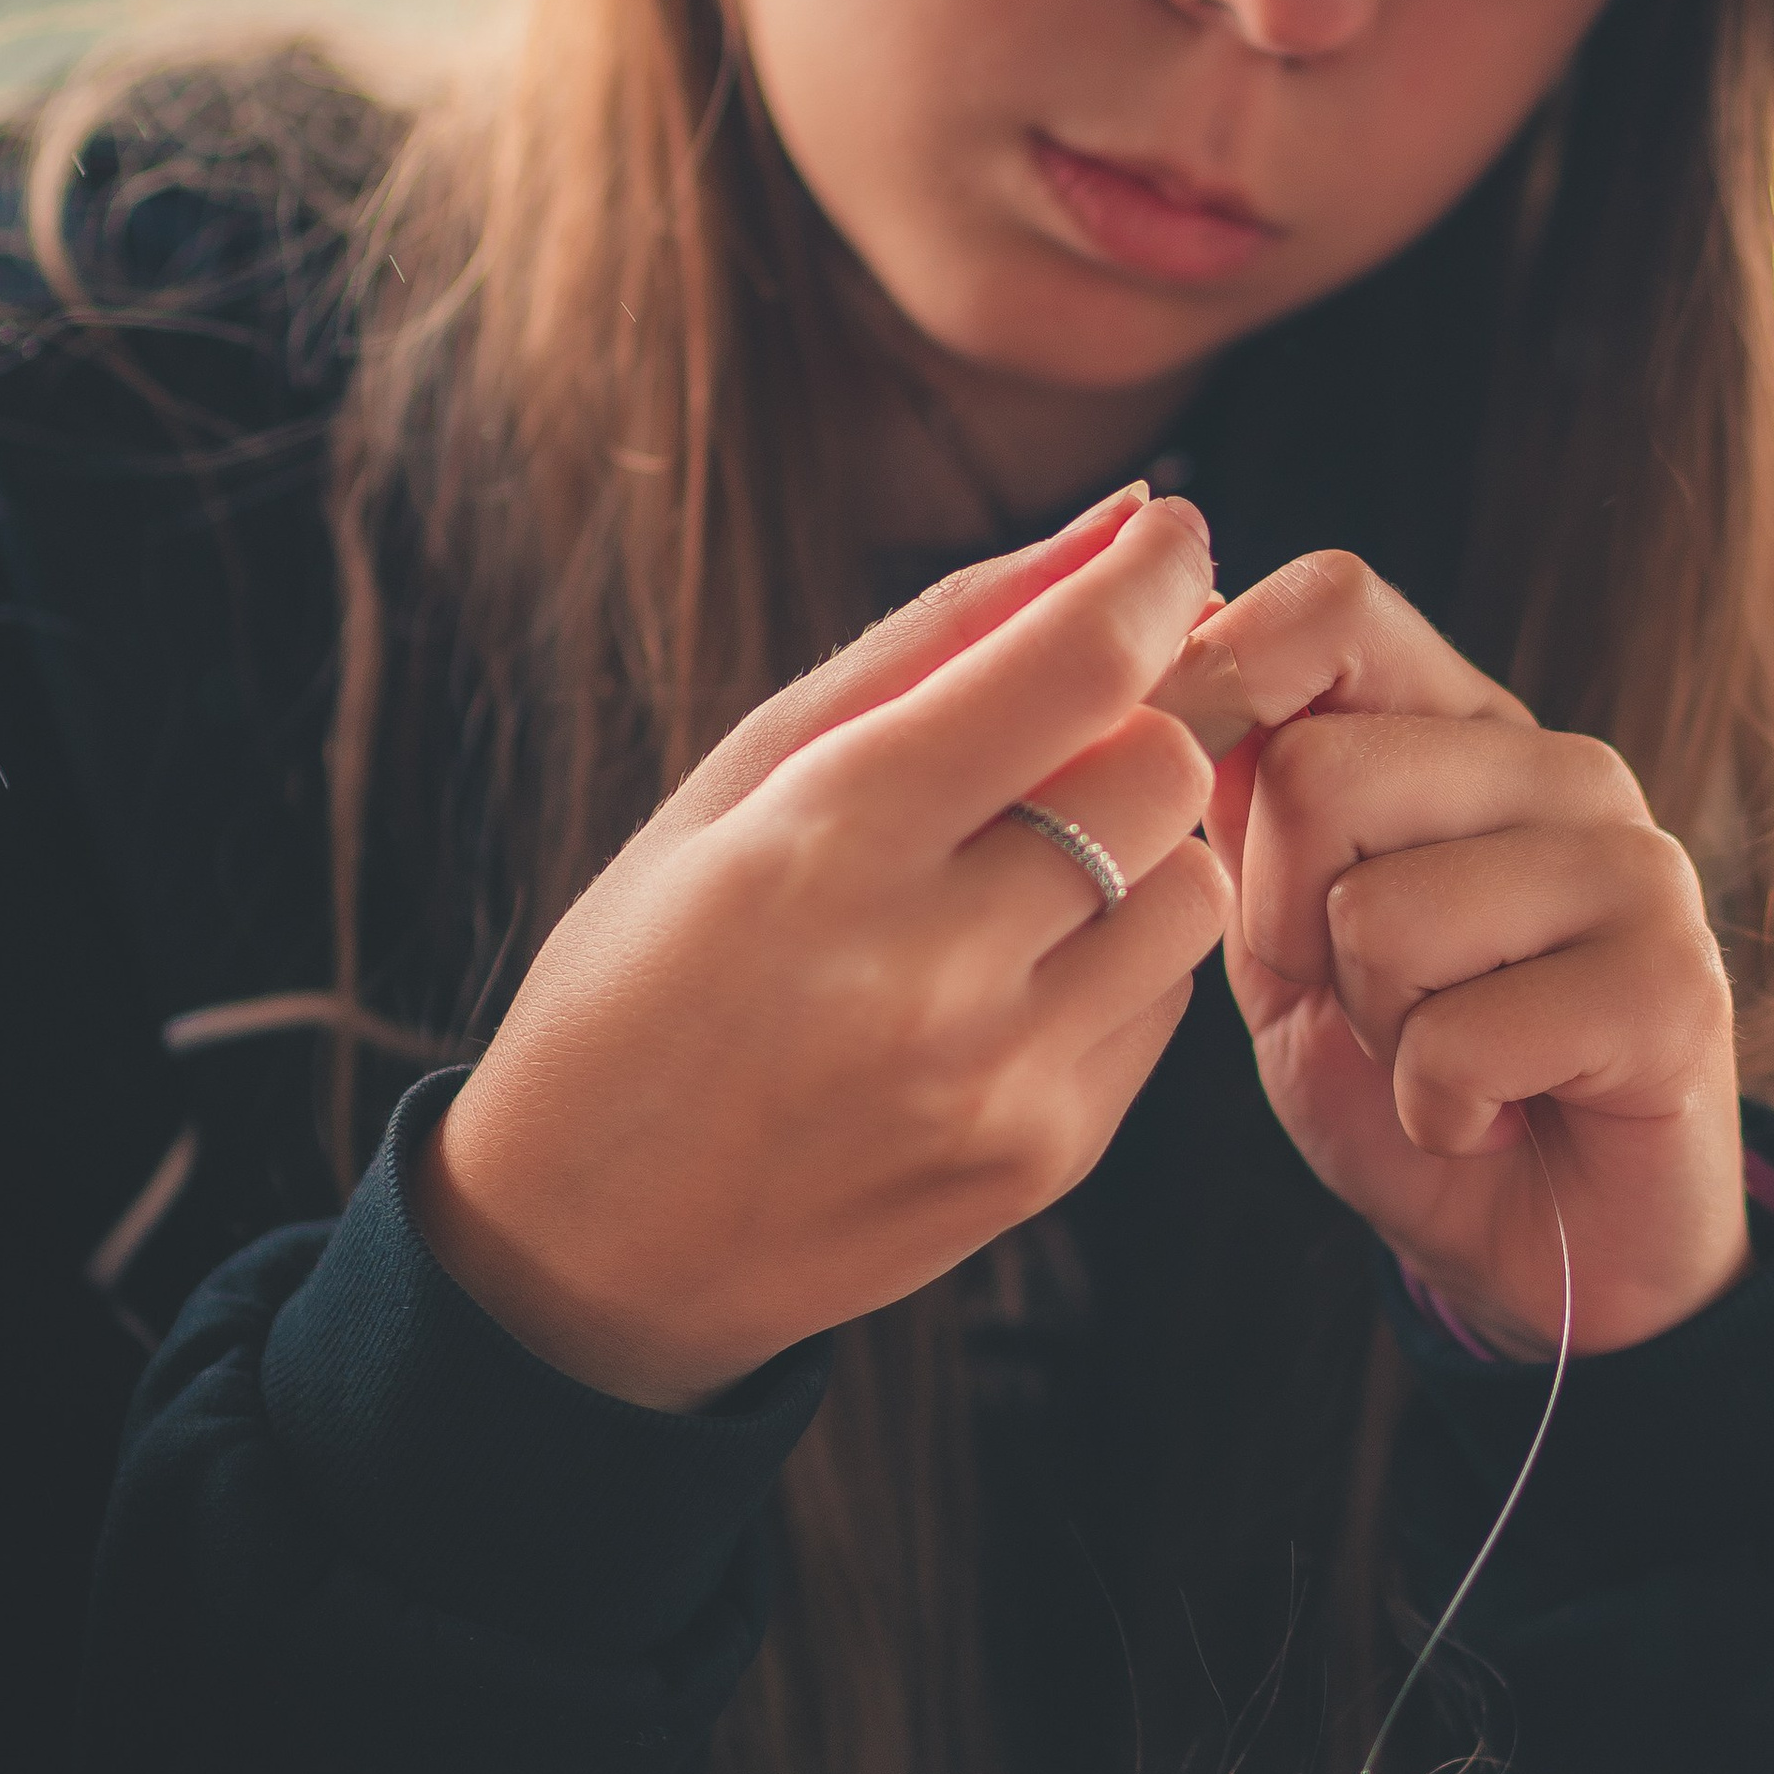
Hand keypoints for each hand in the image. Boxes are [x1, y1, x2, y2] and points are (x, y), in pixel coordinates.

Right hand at [415, 488, 1226, 1408]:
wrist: (584, 1249)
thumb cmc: (643, 976)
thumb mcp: (736, 780)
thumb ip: (933, 640)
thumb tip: (1114, 524)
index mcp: (827, 840)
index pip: (1076, 666)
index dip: (1154, 576)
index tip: (1172, 537)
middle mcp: (927, 966)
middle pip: (1163, 767)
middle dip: (1143, 715)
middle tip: (1079, 716)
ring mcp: (999, 1078)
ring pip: (1189, 888)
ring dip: (1138, 843)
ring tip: (1024, 861)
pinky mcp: (1046, 1158)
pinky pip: (1160, 1002)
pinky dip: (1112, 955)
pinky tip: (1004, 969)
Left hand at [1157, 556, 1744, 1357]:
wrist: (1554, 1253)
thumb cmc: (1410, 1081)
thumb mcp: (1288, 932)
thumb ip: (1246, 801)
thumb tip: (1173, 634)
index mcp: (1466, 726)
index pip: (1334, 602)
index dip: (1220, 683)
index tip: (1182, 801)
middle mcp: (1563, 766)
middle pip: (1320, 771)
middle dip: (1286, 922)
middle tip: (1365, 1000)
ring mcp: (1635, 867)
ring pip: (1379, 913)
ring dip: (1375, 1030)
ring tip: (1441, 1059)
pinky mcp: (1676, 987)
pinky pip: (1459, 1037)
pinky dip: (1438, 1111)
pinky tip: (1496, 1117)